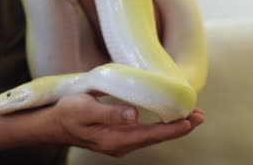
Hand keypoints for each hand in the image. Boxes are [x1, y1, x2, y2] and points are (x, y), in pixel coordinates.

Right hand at [48, 94, 203, 156]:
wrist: (52, 125)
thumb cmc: (67, 113)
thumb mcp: (85, 108)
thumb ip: (110, 112)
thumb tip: (134, 115)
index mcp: (114, 139)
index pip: (151, 135)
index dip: (173, 128)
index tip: (192, 120)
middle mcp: (120, 145)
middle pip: (156, 137)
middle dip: (179, 127)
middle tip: (200, 115)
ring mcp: (118, 143)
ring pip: (151, 136)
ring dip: (170, 127)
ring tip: (190, 116)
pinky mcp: (116, 137)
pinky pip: (143, 134)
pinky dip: (158, 126)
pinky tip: (164, 119)